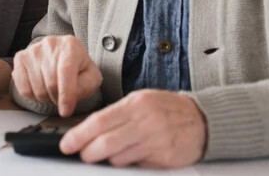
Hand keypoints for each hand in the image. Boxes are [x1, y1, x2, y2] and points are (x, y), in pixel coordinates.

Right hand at [12, 35, 101, 116]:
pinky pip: (23, 89)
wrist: (61, 54)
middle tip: (62, 97)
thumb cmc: (78, 68)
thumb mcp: (91, 77)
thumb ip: (86, 86)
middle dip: (58, 98)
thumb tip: (69, 98)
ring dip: (46, 98)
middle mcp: (50, 44)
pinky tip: (40, 87)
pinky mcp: (20, 58)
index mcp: (70, 45)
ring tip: (52, 90)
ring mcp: (33, 50)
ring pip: (37, 89)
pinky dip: (33, 96)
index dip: (66, 94)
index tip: (66, 112)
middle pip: (51, 84)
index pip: (65, 71)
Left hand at [60, 89, 206, 167]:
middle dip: (88, 152)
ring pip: (118, 158)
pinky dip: (127, 164)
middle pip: (105, 142)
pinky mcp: (163, 159)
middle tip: (81, 155)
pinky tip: (129, 158)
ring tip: (106, 156)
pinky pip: (135, 166)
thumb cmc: (167, 109)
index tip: (66, 144)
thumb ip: (117, 115)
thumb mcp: (141, 102)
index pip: (99, 121)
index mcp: (135, 105)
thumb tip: (90, 131)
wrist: (202, 120)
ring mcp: (155, 141)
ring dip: (106, 160)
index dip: (79, 135)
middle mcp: (144, 122)